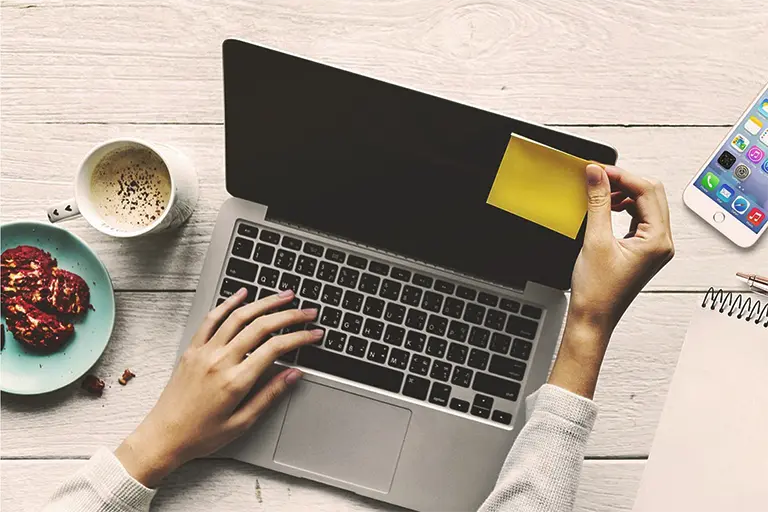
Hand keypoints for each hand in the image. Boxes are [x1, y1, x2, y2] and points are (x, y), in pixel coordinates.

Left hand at [115, 288, 321, 486]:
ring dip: (264, 303)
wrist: (162, 437)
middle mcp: (220, 360)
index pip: (275, 348)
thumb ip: (269, 395)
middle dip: (289, 315)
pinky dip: (228, 303)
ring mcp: (204, 352)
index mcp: (235, 380)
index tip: (314, 334)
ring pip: (238, 316)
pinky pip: (211, 319)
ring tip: (284, 296)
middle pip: (261, 326)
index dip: (300, 337)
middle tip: (307, 311)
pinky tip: (242, 294)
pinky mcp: (192, 349)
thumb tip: (293, 375)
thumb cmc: (200, 435)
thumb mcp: (241, 423)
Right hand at [549, 164, 673, 397]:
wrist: (593, 318)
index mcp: (658, 241)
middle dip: (625, 181)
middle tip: (598, 176)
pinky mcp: (643, 250)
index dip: (622, 176)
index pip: (647, 192)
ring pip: (645, 205)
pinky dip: (623, 207)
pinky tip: (607, 208)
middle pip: (651, 194)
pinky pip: (639, 218)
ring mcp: (654, 247)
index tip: (599, 169)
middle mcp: (662, 243)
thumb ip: (598, 202)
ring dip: (624, 194)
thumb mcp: (595, 240)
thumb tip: (596, 174)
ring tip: (600, 192)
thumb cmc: (597, 291)